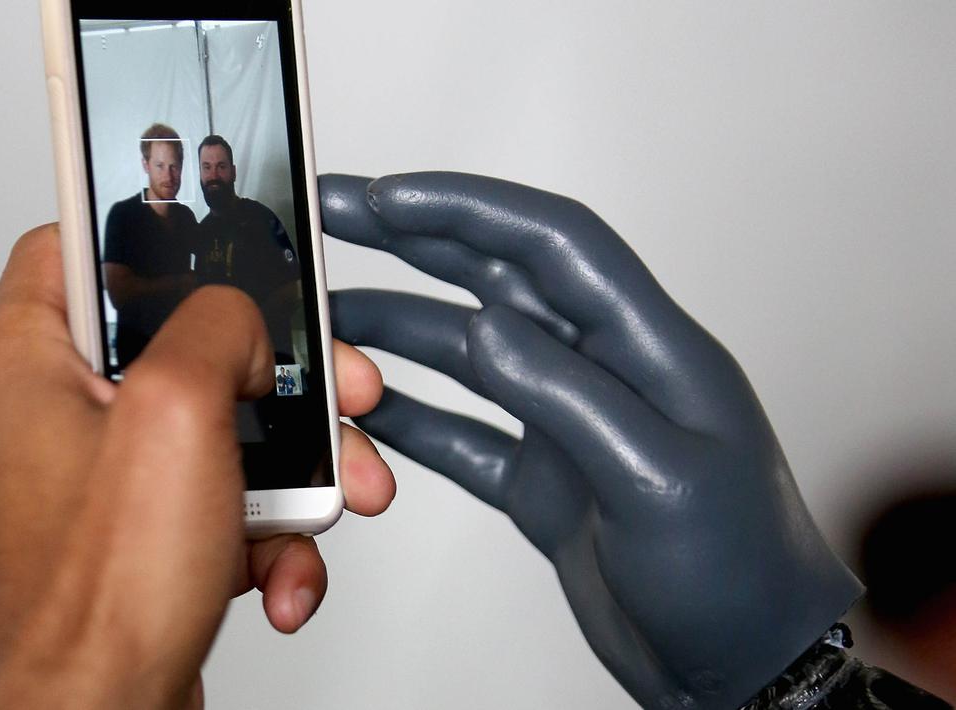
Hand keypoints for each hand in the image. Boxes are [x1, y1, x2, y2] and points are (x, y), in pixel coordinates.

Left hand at [0, 225, 391, 708]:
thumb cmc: (101, 595)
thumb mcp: (176, 414)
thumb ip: (215, 325)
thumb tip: (241, 323)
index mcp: (32, 367)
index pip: (66, 246)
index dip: (137, 229)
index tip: (206, 231)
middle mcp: (63, 420)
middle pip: (185, 346)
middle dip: (278, 375)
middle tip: (334, 385)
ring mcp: (109, 484)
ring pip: (227, 431)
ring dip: (297, 467)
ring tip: (336, 495)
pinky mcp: (150, 539)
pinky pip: (232, 505)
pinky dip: (274, 536)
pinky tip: (281, 573)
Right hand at [322, 172, 861, 709]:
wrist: (744, 666)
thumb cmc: (737, 573)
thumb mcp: (657, 479)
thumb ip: (568, 398)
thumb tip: (487, 329)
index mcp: (649, 347)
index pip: (553, 243)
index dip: (469, 209)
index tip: (391, 199)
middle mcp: (602, 370)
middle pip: (497, 278)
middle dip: (414, 240)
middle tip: (337, 215)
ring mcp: (568, 424)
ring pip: (467, 354)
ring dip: (399, 329)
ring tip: (329, 317)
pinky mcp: (543, 479)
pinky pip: (462, 433)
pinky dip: (411, 418)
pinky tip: (364, 408)